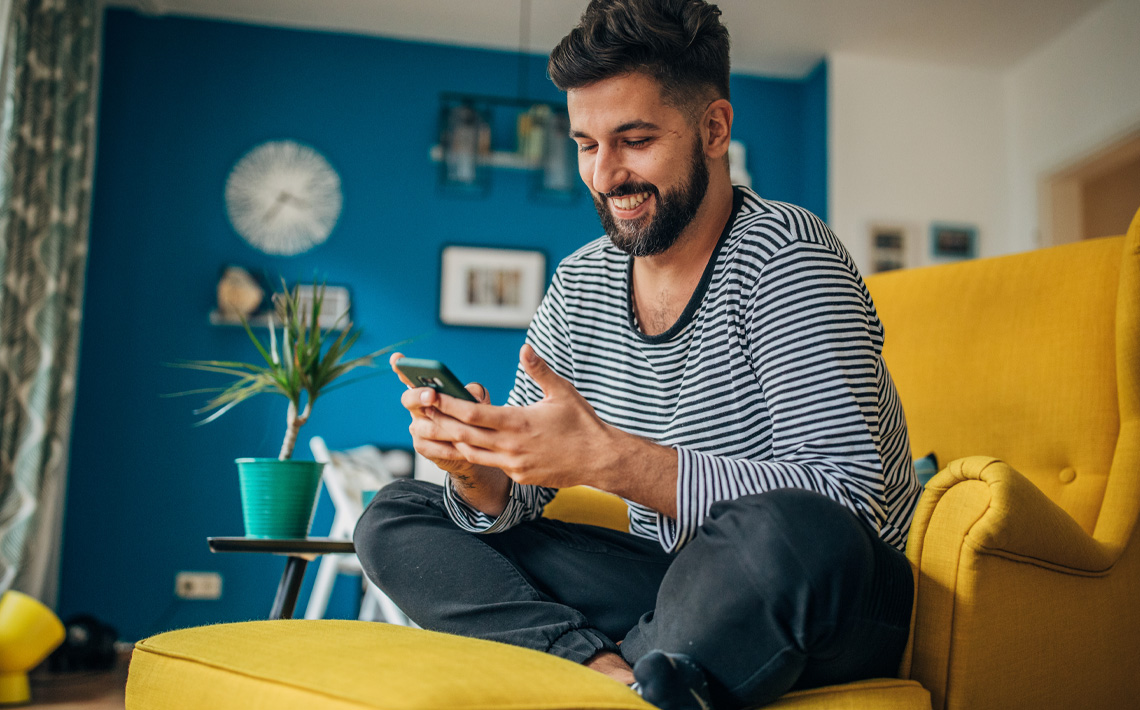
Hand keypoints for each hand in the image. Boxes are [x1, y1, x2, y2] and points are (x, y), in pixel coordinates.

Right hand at [390, 352, 489, 478]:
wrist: (475, 446)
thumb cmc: (473, 418)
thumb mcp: (478, 401)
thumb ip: (474, 393)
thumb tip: (469, 393)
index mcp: (427, 392)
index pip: (409, 377)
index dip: (400, 367)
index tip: (397, 358)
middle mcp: (417, 408)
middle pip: (408, 399)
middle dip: (419, 396)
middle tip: (431, 395)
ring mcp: (417, 427)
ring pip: (423, 426)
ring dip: (443, 426)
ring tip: (459, 427)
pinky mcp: (422, 446)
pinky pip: (432, 447)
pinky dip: (449, 447)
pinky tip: (462, 447)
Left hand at [431, 345, 618, 488]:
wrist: (600, 460)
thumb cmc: (583, 424)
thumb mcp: (562, 392)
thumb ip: (540, 371)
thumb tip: (525, 349)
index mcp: (518, 422)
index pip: (473, 414)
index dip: (448, 404)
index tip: (429, 395)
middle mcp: (511, 446)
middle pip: (463, 435)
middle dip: (438, 423)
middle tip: (417, 413)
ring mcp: (513, 464)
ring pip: (471, 453)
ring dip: (449, 441)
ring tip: (431, 428)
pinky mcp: (519, 476)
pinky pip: (490, 464)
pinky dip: (473, 453)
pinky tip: (464, 444)